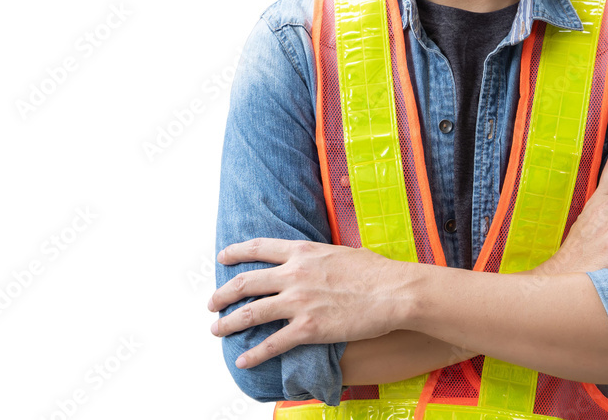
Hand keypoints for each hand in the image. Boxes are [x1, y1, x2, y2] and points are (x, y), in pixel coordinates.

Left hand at [207, 238, 406, 368]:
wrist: (394, 292)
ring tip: (217, 330)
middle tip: (213, 304)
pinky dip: (253, 354)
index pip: (259, 247)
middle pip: (245, 282)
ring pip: (250, 313)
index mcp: (303, 251)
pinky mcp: (308, 329)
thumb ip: (319, 256)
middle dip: (222, 294)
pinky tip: (243, 360)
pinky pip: (271, 344)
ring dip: (228, 323)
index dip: (236, 252)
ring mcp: (299, 302)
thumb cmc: (376, 271)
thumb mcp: (341, 251)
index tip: (222, 257)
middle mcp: (294, 274)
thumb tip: (315, 259)